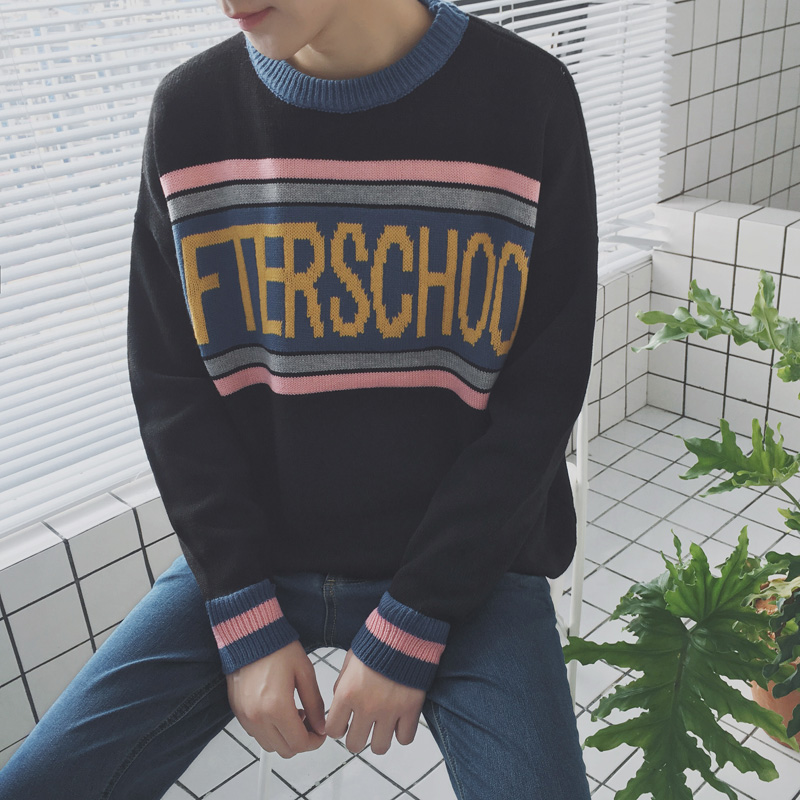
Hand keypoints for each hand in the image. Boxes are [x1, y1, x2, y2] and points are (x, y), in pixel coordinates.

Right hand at [226, 640, 325, 757]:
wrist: (250, 635)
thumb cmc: (277, 648)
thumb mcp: (305, 673)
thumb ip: (315, 704)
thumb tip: (320, 726)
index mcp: (276, 707)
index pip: (299, 743)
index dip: (314, 742)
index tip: (320, 733)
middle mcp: (257, 716)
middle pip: (284, 750)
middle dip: (301, 741)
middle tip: (309, 723)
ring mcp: (245, 716)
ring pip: (269, 745)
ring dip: (284, 737)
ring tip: (293, 714)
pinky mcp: (237, 712)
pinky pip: (256, 733)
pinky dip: (269, 730)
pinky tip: (278, 711)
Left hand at [326, 648, 424, 754]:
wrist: (405, 631)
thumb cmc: (376, 642)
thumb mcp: (350, 659)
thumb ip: (343, 683)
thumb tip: (339, 702)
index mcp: (348, 693)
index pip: (333, 729)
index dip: (337, 727)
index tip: (343, 723)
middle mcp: (367, 706)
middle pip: (354, 744)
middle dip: (356, 736)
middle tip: (362, 726)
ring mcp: (390, 711)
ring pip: (379, 747)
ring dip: (379, 738)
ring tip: (382, 725)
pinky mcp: (411, 710)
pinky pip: (404, 739)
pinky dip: (402, 733)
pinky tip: (399, 721)